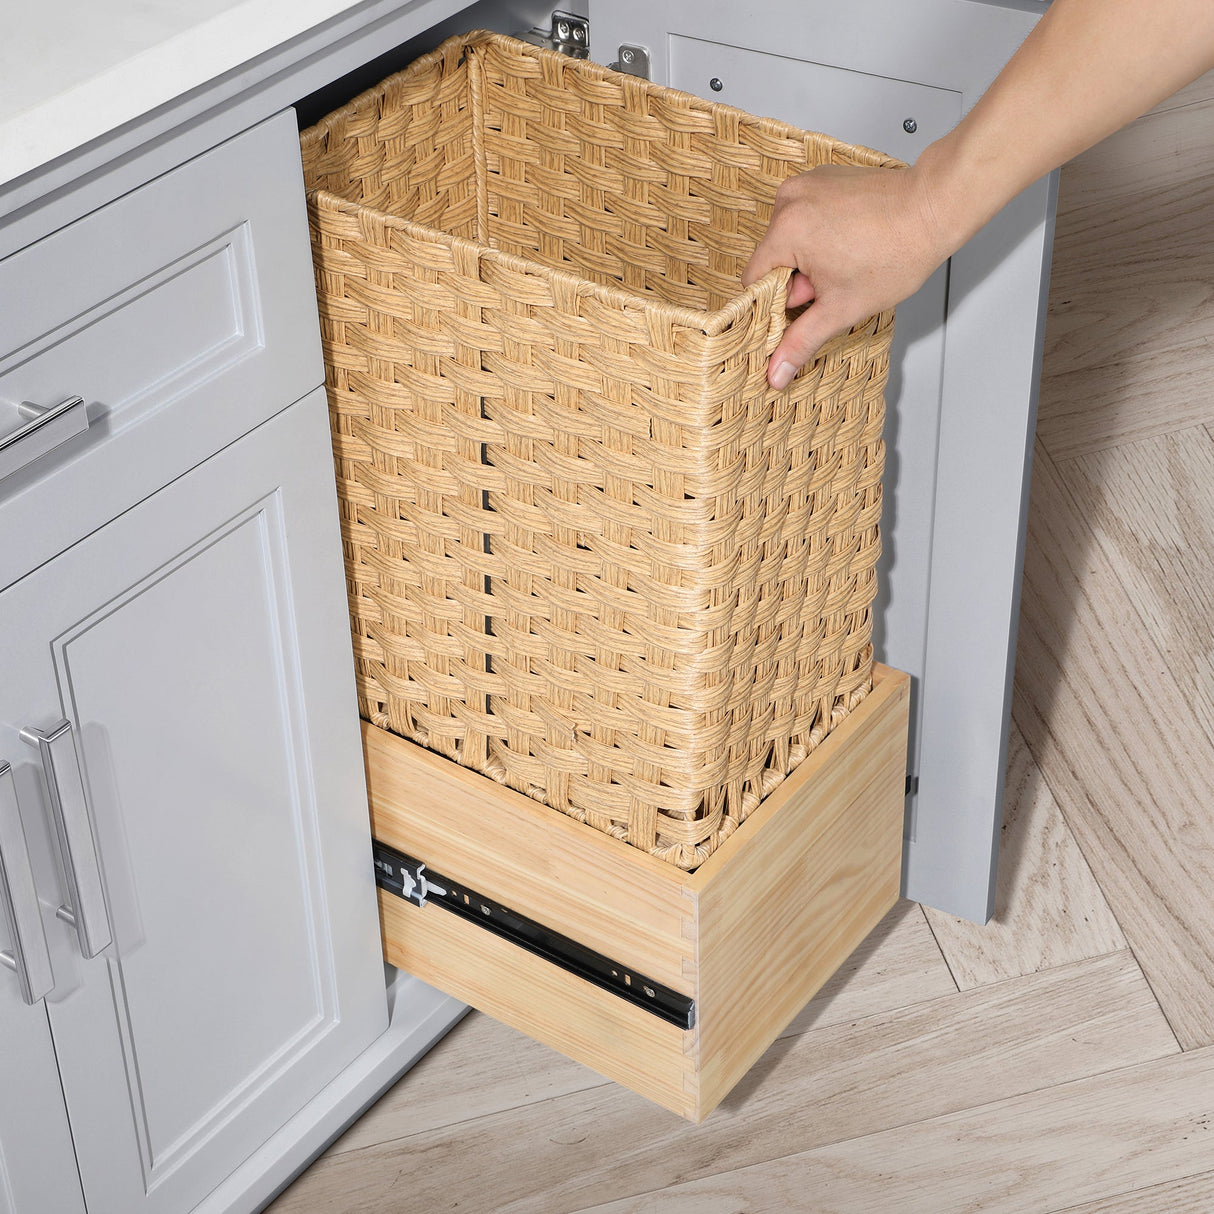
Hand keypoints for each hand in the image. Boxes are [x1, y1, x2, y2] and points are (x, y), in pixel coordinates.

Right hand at [742, 162, 950, 388]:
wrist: (934, 208)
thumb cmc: (896, 254)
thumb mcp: (842, 308)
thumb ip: (801, 341)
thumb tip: (775, 374)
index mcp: (786, 229)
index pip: (754, 279)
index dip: (776, 301)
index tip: (805, 305)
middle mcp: (791, 199)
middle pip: (773, 257)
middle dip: (799, 278)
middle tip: (835, 283)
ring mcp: (808, 183)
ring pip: (790, 238)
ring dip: (810, 257)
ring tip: (846, 260)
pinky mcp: (824, 177)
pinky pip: (807, 216)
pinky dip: (821, 234)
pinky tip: (849, 241)